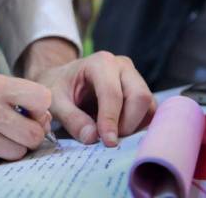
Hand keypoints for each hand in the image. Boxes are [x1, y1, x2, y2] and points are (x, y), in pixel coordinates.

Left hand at [21, 39, 155, 146]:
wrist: (63, 79)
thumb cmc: (59, 87)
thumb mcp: (55, 102)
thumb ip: (71, 119)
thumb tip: (92, 137)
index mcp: (100, 63)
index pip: (113, 93)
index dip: (111, 119)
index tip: (107, 142)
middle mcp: (122, 66)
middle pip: (140, 96)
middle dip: (128, 123)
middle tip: (109, 139)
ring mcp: (134, 76)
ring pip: (148, 105)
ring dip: (134, 125)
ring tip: (111, 134)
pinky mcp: (140, 89)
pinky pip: (150, 110)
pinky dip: (139, 125)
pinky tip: (120, 130)